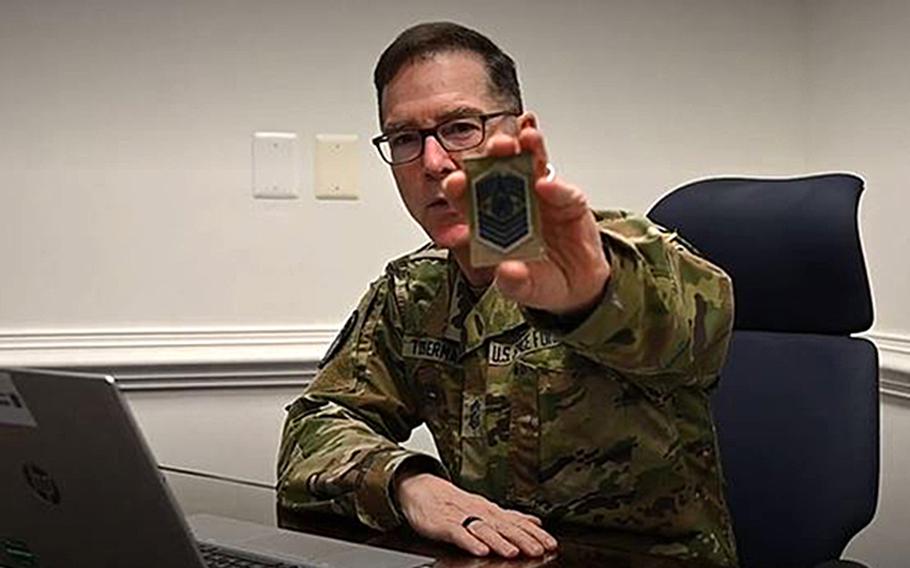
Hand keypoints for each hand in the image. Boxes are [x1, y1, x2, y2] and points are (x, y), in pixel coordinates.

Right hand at [395, 472, 557, 557]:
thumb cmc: (455, 503)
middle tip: (539, 550)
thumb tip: (536, 522)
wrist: (422, 491)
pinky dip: (470, 542)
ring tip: (513, 552)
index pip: (517, 522)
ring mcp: (463, 518)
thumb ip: (510, 517)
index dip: (535, 533)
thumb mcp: (486, 508)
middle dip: (523, 539)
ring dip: (500, 542)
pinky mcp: (445, 525)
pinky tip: (481, 550)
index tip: (551, 544)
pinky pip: (459, 534)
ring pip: (484, 530)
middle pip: (505, 527)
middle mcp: (480, 513)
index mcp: (492, 511)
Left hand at [442, 127, 609, 316]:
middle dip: (496, 154)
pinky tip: (548, 184)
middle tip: (496, 146)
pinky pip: (562, 189)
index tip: (456, 181)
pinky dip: (556, 184)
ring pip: (531, 165)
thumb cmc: (541, 279)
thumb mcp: (525, 289)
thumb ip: (514, 284)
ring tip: (526, 140)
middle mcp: (513, 202)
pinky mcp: (568, 200)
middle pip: (499, 170)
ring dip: (528, 149)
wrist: (579, 285)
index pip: (469, 198)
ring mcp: (541, 196)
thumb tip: (506, 273)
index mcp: (490, 221)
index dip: (461, 187)